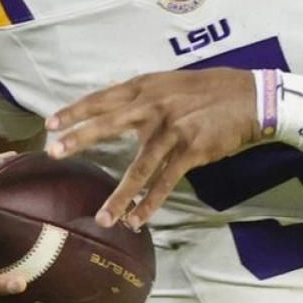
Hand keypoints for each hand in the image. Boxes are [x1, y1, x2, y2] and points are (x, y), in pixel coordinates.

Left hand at [45, 68, 257, 228]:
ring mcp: (172, 130)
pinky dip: (151, 204)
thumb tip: (115, 102)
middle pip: (109, 124)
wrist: (250, 99)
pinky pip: (165, 182)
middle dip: (79, 139)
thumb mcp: (171, 83)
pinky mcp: (190, 151)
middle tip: (53, 153)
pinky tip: (138, 220)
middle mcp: (154, 107)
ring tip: (103, 218)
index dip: (76, 110)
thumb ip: (144, 94)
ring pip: (138, 168)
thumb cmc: (210, 90)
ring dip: (120, 196)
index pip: (103, 98)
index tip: (51, 123)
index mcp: (147, 87)